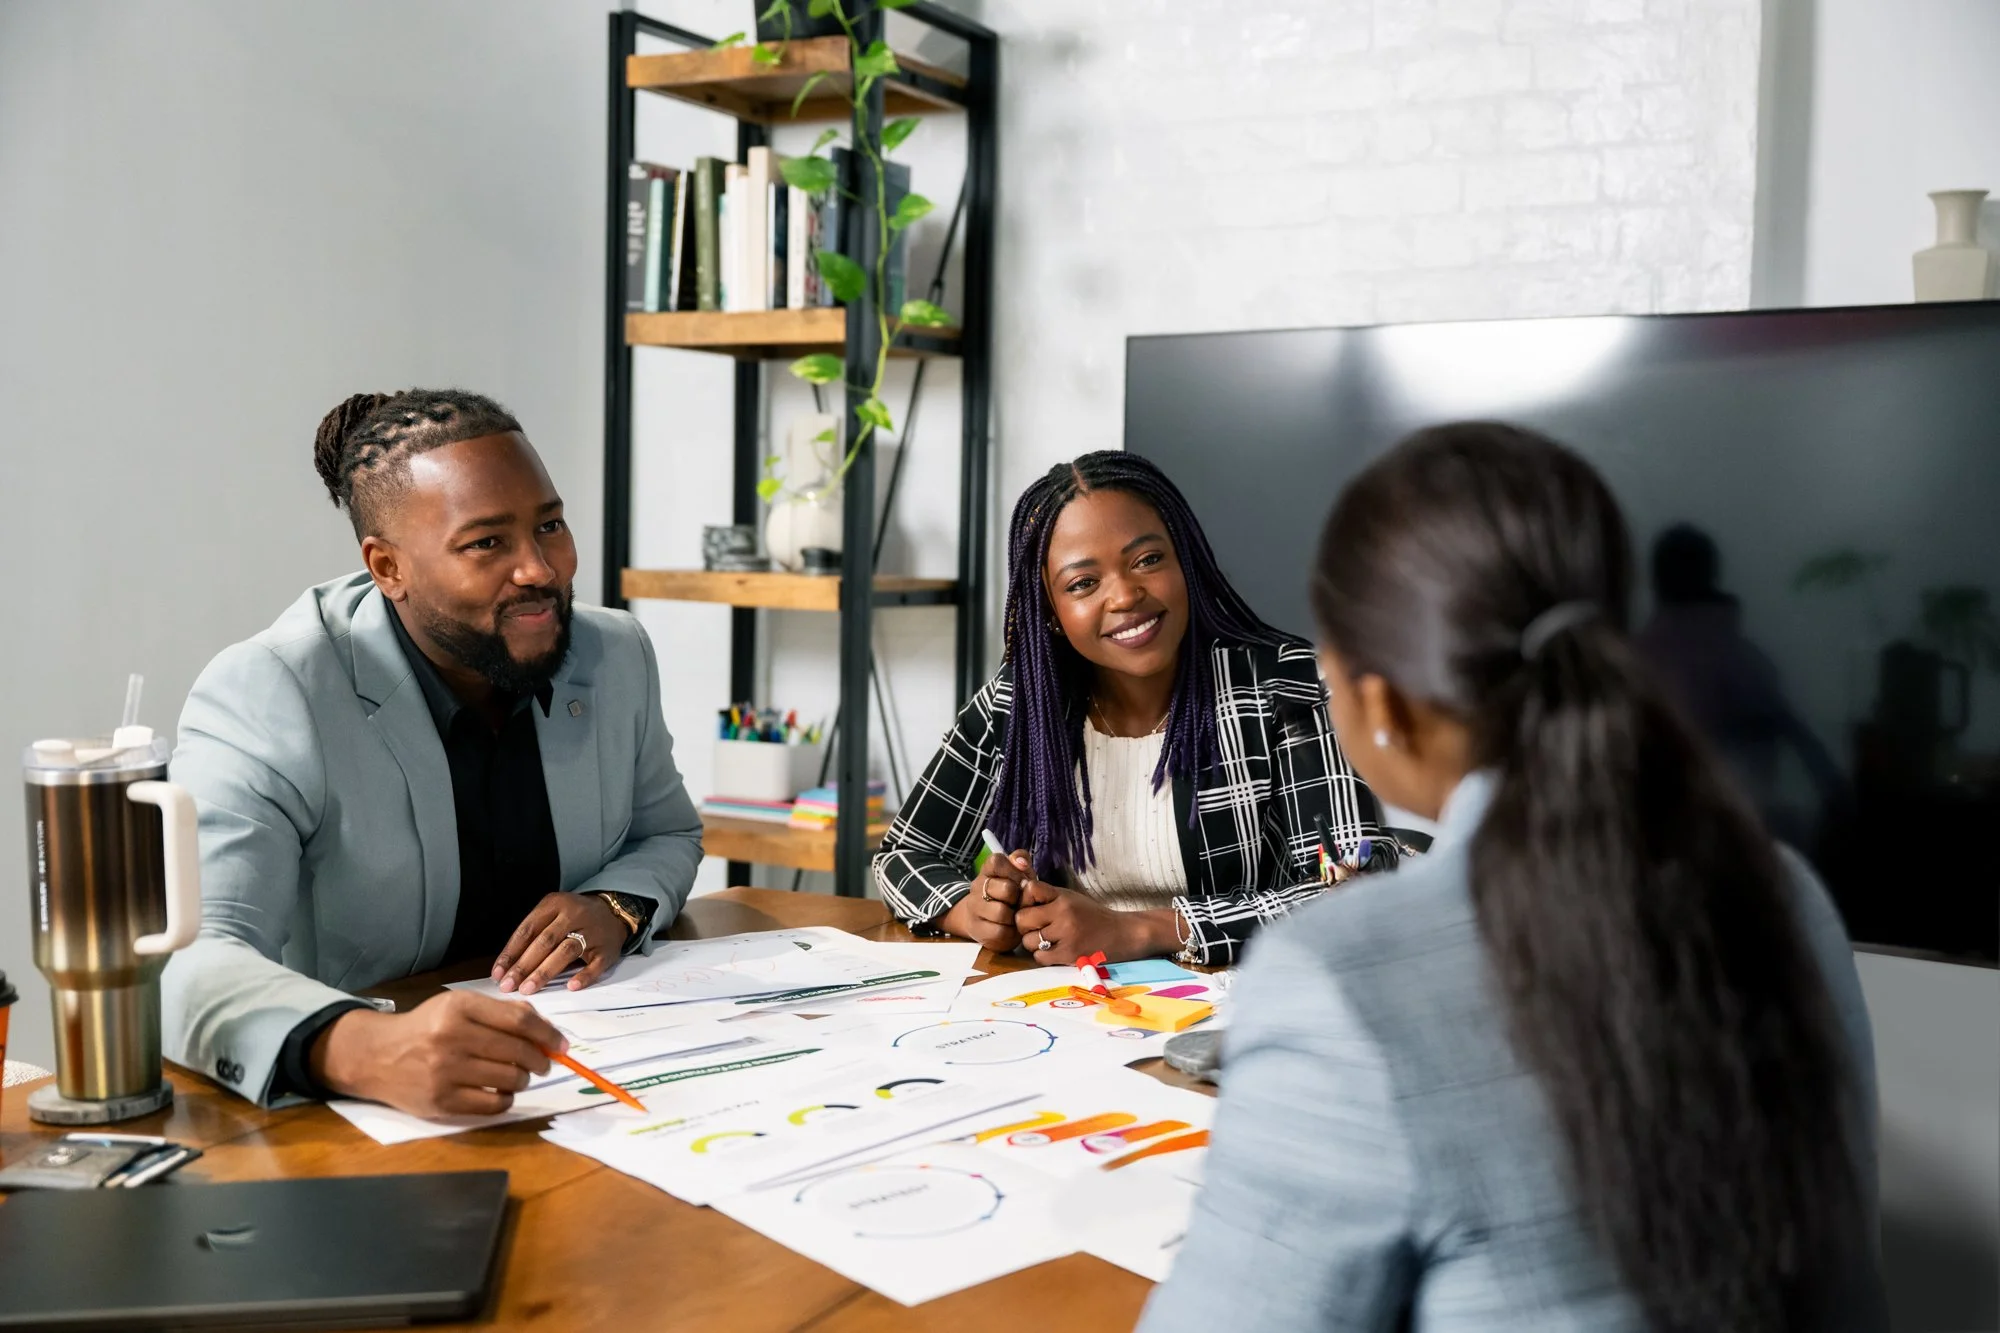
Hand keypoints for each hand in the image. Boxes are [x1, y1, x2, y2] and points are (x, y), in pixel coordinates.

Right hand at [310, 991, 565, 1117]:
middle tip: (543, 1064)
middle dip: (540, 1060)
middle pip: (518, 1052)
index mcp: (459, 1008)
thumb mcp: (458, 1006)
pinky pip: (493, 1104)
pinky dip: (505, 1099)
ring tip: (516, 1076)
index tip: (561, 1044)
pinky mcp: (441, 1101)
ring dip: (522, 1080)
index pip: (519, 1021)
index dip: (548, 1034)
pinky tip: (499, 1092)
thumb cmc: (426, 1028)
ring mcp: (444, 1072)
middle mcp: (451, 1037)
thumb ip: (500, 1013)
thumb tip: (544, 1028)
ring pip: (510, 1079)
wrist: (377, 1056)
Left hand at [492, 892, 630, 995]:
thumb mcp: (553, 913)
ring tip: (528, 988)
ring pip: (566, 951)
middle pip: (545, 941)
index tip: (498, 973)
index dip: (511, 953)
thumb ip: (533, 935)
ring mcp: (593, 932)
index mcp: (555, 904)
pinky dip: (583, 976)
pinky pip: (595, 964)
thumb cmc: (575, 917)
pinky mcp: (608, 949)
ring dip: (545, 971)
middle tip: (509, 985)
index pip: (528, 929)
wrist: (614, 912)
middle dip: (524, 966)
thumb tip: (507, 966)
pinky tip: (570, 986)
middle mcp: (574, 914)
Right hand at [935, 845, 1033, 952]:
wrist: (989, 921)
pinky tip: (1011, 929)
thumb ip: (1021, 860)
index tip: (1022, 880)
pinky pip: (999, 931)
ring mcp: (975, 908)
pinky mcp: (978, 929)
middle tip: (1021, 902)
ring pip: (1001, 912)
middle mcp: (977, 887)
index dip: (1013, 871)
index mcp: (987, 871)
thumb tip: (1022, 863)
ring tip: (1016, 917)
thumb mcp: (1018, 874)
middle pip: (1006, 888)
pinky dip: (1010, 932)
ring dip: (1015, 917)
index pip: (996, 861)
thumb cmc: (1011, 895)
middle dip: (1019, 897)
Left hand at [1015, 884, 1178, 965]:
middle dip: (1025, 925)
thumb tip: (1019, 890)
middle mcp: (1063, 914)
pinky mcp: (1069, 955)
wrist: (1122, 934)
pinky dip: (1043, 956)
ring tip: (1048, 940)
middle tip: (1037, 927)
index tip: (1033, 906)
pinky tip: (1054, 951)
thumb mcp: (1071, 898)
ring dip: (1034, 943)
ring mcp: (1066, 936)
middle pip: (1022, 918)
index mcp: (1063, 897)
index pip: (1030, 889)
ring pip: (1028, 941)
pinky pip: (1039, 957)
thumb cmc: (1093, 915)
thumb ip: (1047, 896)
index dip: (1025, 899)